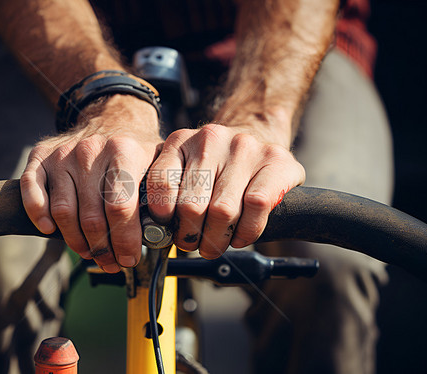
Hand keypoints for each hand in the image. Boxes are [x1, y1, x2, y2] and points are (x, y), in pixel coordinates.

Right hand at [21, 95, 161, 272]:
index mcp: (124, 150)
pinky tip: (49, 229)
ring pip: (63, 211)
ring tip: (89, 252)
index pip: (120, 208)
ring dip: (76, 241)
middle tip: (110, 262)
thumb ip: (162, 195)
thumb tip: (161, 234)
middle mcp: (91, 150)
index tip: (129, 259)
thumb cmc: (136, 153)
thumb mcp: (158, 165)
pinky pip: (32, 190)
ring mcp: (64, 153)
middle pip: (91, 217)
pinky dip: (38, 214)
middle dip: (102, 249)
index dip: (124, 242)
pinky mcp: (41, 156)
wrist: (111, 119)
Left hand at [146, 124, 304, 258]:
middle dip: (190, 235)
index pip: (161, 183)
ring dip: (217, 239)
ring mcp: (244, 147)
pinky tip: (240, 236)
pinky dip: (246, 230)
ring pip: (223, 210)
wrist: (257, 138)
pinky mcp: (275, 160)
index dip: (162, 215)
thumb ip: (166, 191)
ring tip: (215, 244)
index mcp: (181, 141)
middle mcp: (211, 139)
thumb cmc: (215, 167)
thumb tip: (152, 230)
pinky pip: (256, 205)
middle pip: (192, 205)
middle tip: (192, 243)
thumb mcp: (184, 169)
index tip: (168, 228)